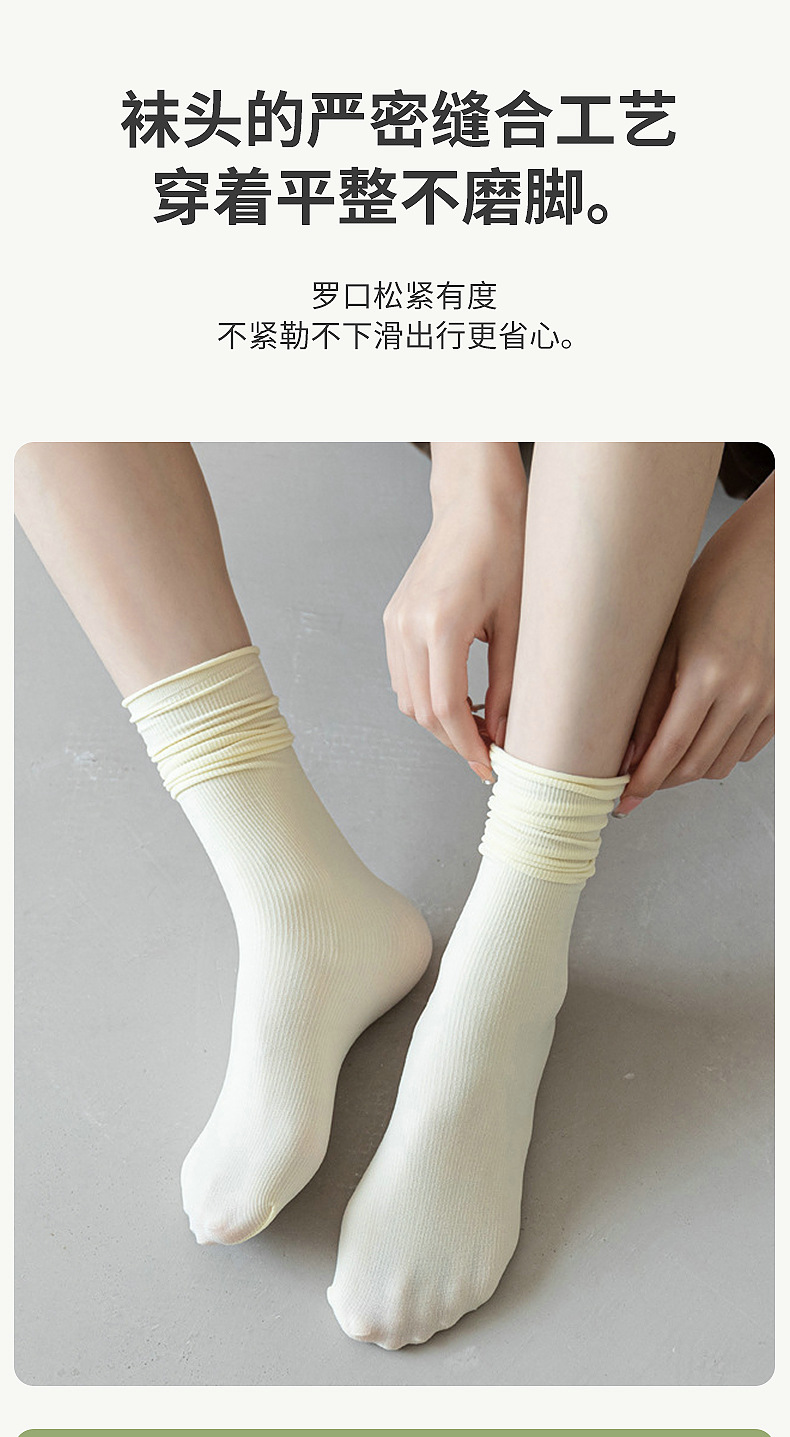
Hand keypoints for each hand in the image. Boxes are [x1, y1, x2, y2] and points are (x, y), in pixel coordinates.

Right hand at [383, 444, 526, 780]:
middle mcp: (407, 626)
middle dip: (454, 740)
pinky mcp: (393, 619)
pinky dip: (427, 697)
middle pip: (422, 710)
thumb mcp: (519, 622)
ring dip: (439, 722)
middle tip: (489, 754)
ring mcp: (394, 622)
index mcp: (440, 625)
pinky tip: (460, 699)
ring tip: (478, 729)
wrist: (474, 505)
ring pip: (407, 698)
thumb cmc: (506, 549)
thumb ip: (510, 684)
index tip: (489, 768)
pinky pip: (403, 675)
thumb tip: (504, 734)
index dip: (467, 746)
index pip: (446, 708)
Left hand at [616, 475, 773, 813]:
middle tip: (634, 781)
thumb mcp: (666, 638)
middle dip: (661, 780)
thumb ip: (647, 699)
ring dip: (689, 769)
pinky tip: (698, 739)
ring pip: (721, 764)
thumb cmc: (710, 586)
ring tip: (663, 757)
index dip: (643, 782)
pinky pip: (746, 749)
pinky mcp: (781, 701)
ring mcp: (768, 699)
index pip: (669, 749)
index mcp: (708, 674)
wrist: (768, 561)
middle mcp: (744, 693)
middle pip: (695, 765)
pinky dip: (719, 754)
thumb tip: (627, 753)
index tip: (622, 801)